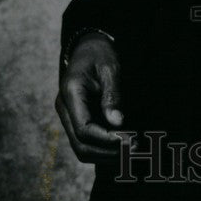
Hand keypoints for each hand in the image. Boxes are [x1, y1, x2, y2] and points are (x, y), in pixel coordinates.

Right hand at [55, 32, 126, 162]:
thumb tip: (117, 123)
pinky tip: (124, 143)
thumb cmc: (101, 53)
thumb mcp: (110, 68)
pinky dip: (104, 148)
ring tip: (132, 148)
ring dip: (106, 154)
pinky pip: (86, 142)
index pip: (84, 129)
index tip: (130, 140)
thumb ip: (113, 95)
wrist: (88, 46)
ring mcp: (68, 116)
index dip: (106, 140)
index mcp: (70, 93)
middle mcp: (64, 108)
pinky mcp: (76, 119)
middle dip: (108, 152)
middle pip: (81, 145)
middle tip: (135, 147)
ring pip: (82, 148)